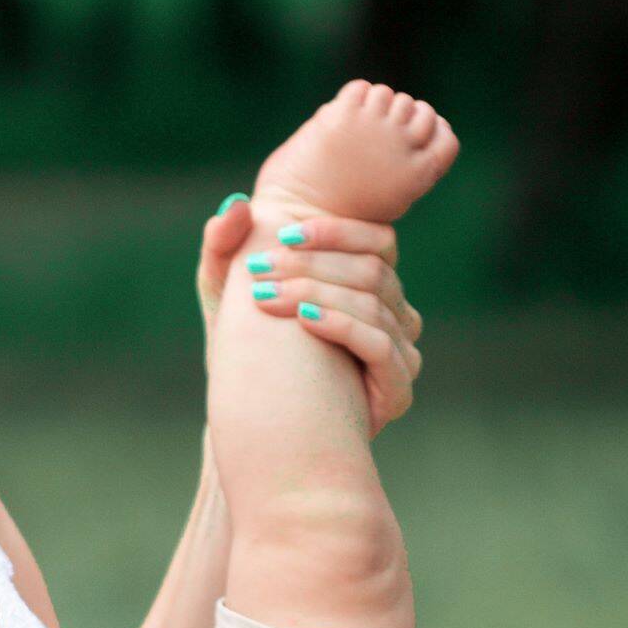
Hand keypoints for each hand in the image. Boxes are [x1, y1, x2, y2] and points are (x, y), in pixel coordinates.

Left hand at [196, 196, 423, 433]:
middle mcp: (395, 315)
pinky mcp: (397, 390)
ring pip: (372, 303)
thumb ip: (225, 245)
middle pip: (371, 271)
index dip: (336, 231)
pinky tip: (303, 320)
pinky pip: (379, 345)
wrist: (256, 423)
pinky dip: (340, 326)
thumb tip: (235, 204)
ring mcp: (402, 352)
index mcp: (371, 285)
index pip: (378, 241)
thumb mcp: (227, 294)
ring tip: (265, 298)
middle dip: (310, 266)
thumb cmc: (245, 350)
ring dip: (314, 294)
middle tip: (258, 269)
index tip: (285, 234)